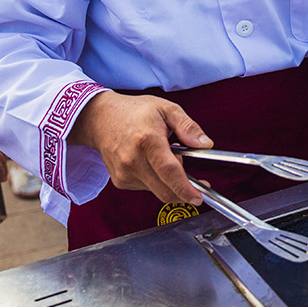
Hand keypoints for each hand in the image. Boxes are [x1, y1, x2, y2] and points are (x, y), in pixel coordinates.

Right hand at [68, 90, 211, 205]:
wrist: (102, 119)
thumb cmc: (135, 112)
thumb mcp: (167, 109)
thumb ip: (188, 127)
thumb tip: (205, 144)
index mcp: (147, 140)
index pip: (169, 171)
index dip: (185, 188)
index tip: (198, 198)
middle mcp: (133, 160)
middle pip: (164, 189)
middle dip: (184, 191)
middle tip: (196, 181)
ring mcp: (124, 173)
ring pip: (157, 190)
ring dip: (170, 182)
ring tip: (167, 158)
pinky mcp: (120, 181)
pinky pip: (147, 188)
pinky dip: (157, 181)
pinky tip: (153, 163)